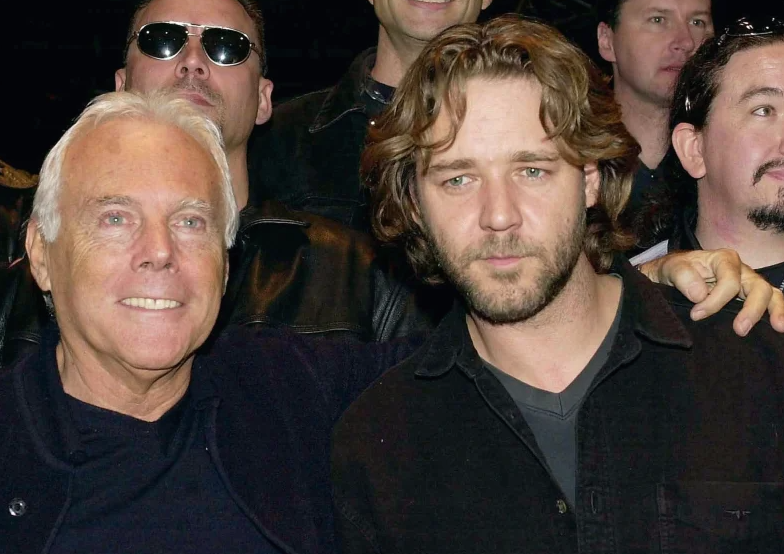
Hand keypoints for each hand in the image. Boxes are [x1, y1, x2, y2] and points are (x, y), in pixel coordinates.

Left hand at [638, 248, 783, 335]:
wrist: (671, 276)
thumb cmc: (674, 270)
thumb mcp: (671, 268)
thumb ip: (683, 276)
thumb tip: (699, 294)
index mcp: (723, 259)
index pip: (729, 281)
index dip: (715, 300)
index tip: (696, 314)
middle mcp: (741, 270)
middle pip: (758, 287)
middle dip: (752, 309)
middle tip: (739, 329)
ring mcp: (748, 284)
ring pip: (770, 295)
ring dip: (776, 311)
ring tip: (779, 328)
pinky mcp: (749, 298)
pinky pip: (770, 303)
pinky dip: (778, 313)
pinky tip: (780, 328)